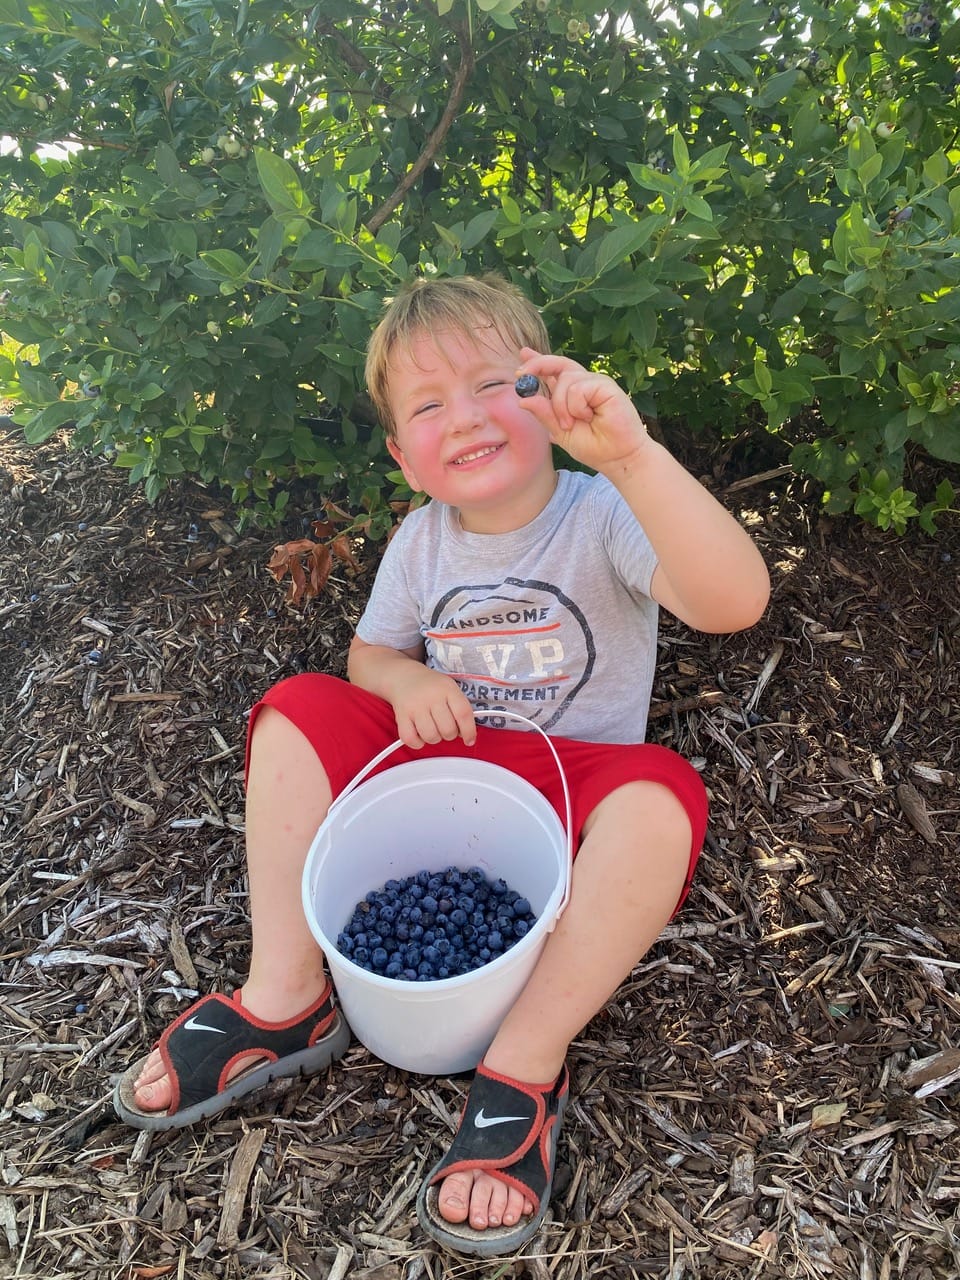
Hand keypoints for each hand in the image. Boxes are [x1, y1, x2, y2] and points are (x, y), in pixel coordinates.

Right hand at [389, 664, 476, 748]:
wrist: (403, 677)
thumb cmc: (431, 686)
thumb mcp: (450, 688)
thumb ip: (460, 708)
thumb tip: (465, 734)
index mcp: (448, 689)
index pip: (464, 714)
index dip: (469, 731)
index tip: (470, 740)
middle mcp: (431, 697)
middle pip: (448, 729)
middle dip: (450, 734)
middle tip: (445, 727)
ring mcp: (415, 706)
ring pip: (431, 736)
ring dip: (434, 738)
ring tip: (432, 729)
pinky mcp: (401, 716)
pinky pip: (411, 739)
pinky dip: (417, 743)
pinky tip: (420, 734)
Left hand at [516, 348, 652, 475]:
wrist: (618, 458)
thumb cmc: (594, 447)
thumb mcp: (560, 432)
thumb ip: (544, 415)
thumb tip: (523, 399)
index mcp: (571, 393)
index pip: (553, 371)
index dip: (538, 361)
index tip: (523, 354)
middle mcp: (583, 385)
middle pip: (558, 363)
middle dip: (538, 364)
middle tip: (521, 373)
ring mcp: (595, 383)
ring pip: (564, 380)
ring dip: (560, 406)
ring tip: (570, 424)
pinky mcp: (606, 386)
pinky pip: (578, 388)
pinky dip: (576, 406)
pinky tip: (588, 417)